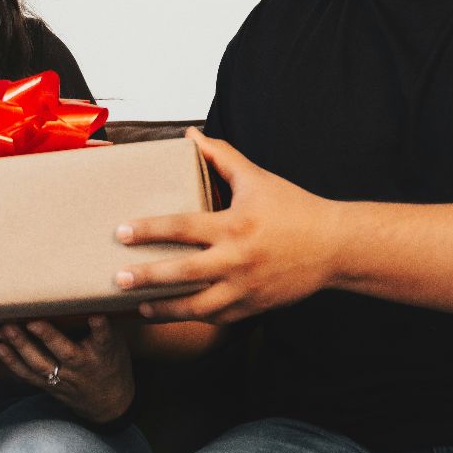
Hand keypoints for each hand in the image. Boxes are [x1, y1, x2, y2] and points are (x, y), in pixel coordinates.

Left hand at [0, 316, 134, 424]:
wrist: (108, 402)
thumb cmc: (111, 361)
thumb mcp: (116, 342)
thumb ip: (102, 323)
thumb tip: (92, 288)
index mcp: (105, 352)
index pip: (104, 338)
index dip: (99, 327)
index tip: (95, 315)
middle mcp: (84, 365)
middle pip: (66, 353)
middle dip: (47, 336)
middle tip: (31, 320)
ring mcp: (65, 378)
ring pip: (41, 365)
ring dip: (21, 347)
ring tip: (4, 328)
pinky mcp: (50, 385)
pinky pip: (28, 376)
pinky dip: (12, 362)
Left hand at [114, 127, 343, 324]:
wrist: (335, 247)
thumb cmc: (294, 209)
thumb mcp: (257, 179)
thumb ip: (222, 156)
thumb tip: (191, 135)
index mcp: (234, 226)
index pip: (182, 228)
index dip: (149, 230)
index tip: (121, 233)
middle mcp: (237, 261)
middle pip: (182, 274)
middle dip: (146, 278)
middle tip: (117, 279)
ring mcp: (245, 289)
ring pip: (197, 307)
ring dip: (165, 309)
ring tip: (139, 308)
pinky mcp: (254, 308)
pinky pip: (217, 318)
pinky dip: (193, 317)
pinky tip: (174, 314)